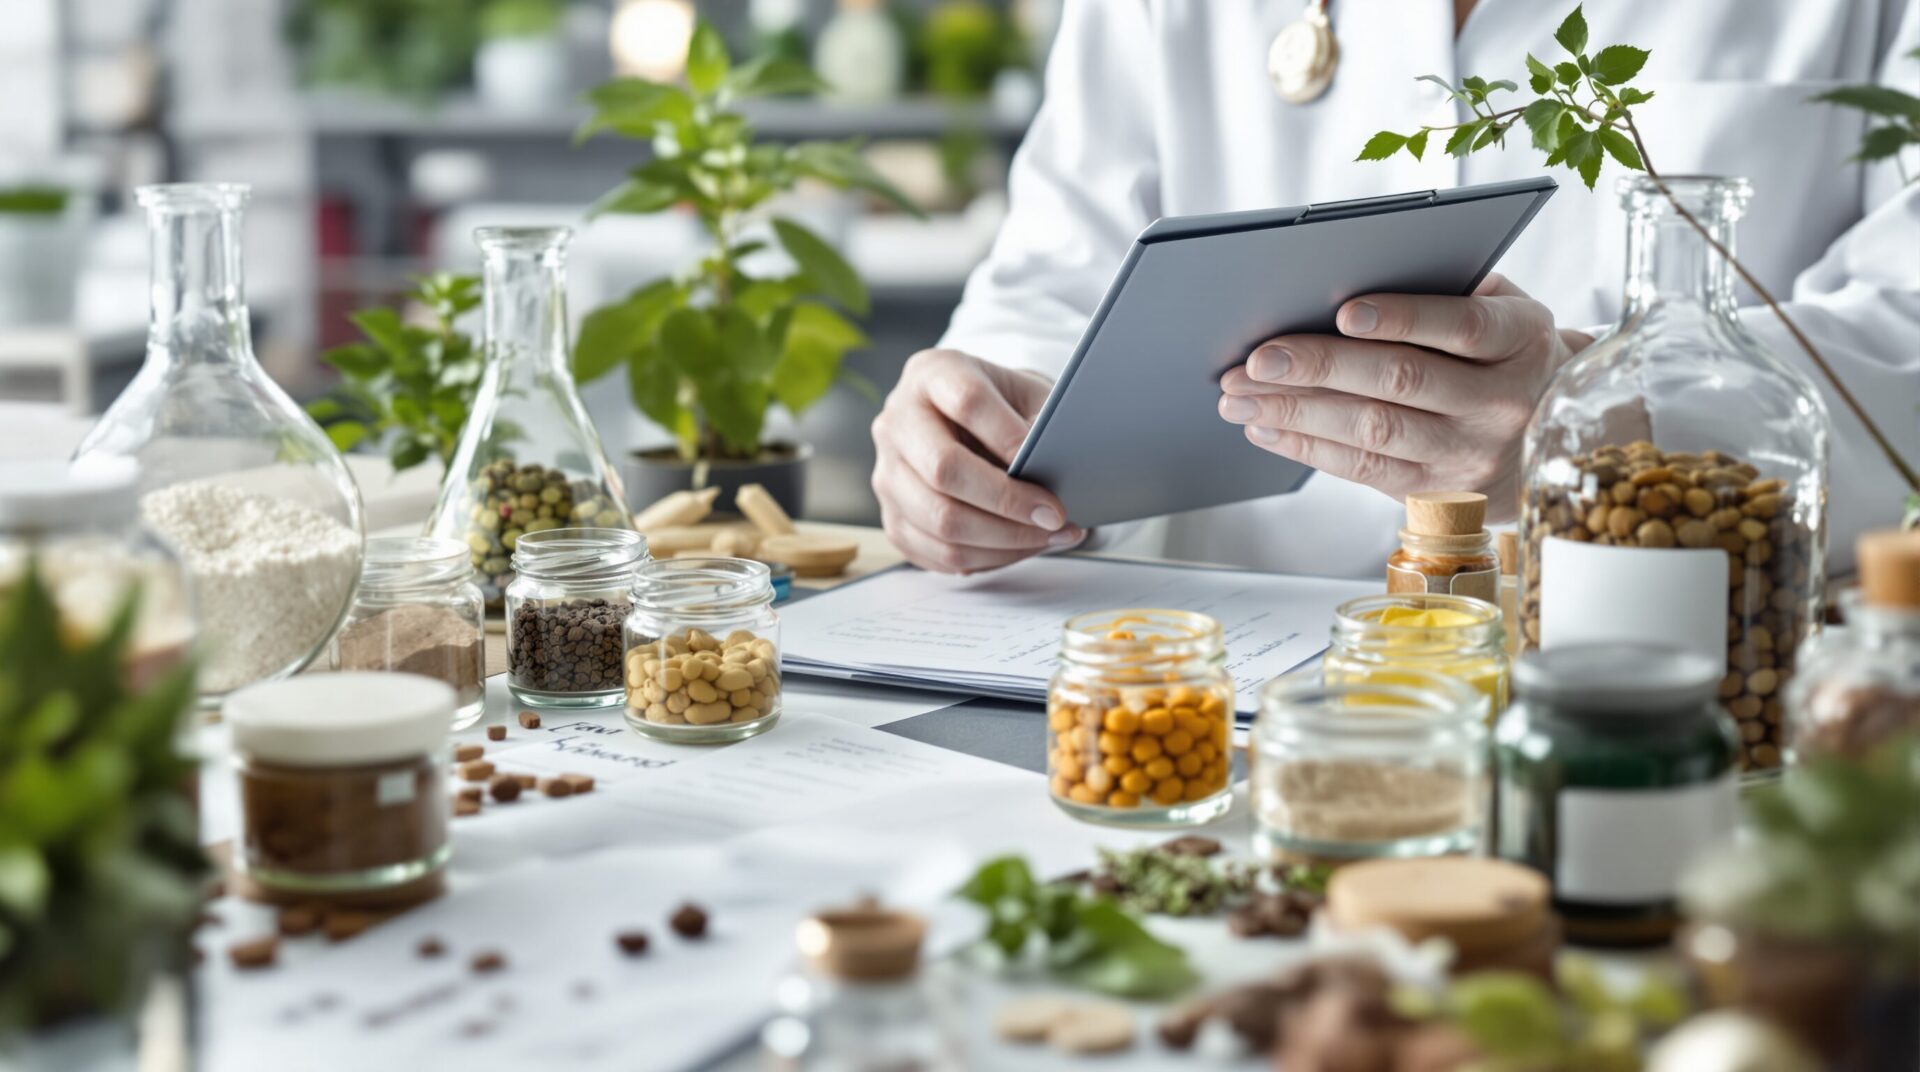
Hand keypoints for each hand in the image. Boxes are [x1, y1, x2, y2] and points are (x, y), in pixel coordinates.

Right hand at [871, 349, 1085, 572]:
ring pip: (941, 521)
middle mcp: (897, 421)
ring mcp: (887, 473)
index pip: (967, 401)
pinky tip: (1023, 547)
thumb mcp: (1028, 393)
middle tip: (1055, 515)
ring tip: (1051, 536)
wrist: (970, 422)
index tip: (1048, 463)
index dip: (1009, 436)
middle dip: (1008, 501)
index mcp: (931, 374)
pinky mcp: (893, 518)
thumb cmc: (1006, 406)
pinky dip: (989, 558)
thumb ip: (1040, 420)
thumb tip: (1052, 462)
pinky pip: (939, 553)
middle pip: (944, 470)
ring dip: (1005, 539)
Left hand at [1216, 273, 1591, 518]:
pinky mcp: (1438, 493)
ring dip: (1295, 412)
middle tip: (1256, 359)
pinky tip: (1266, 428)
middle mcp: (1501, 401)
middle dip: (1319, 368)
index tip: (1345, 310)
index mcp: (1521, 339)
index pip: (1463, 326)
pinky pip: (1363, 471)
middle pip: (1401, 382)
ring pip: (1373, 431)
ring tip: (1240, 397)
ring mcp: (1470, 453)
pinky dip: (1306, 447)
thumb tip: (1343, 283)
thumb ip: (1445, 291)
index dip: (1403, 317)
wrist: (1554, 438)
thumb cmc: (1503, 353)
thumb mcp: (1502, 310)